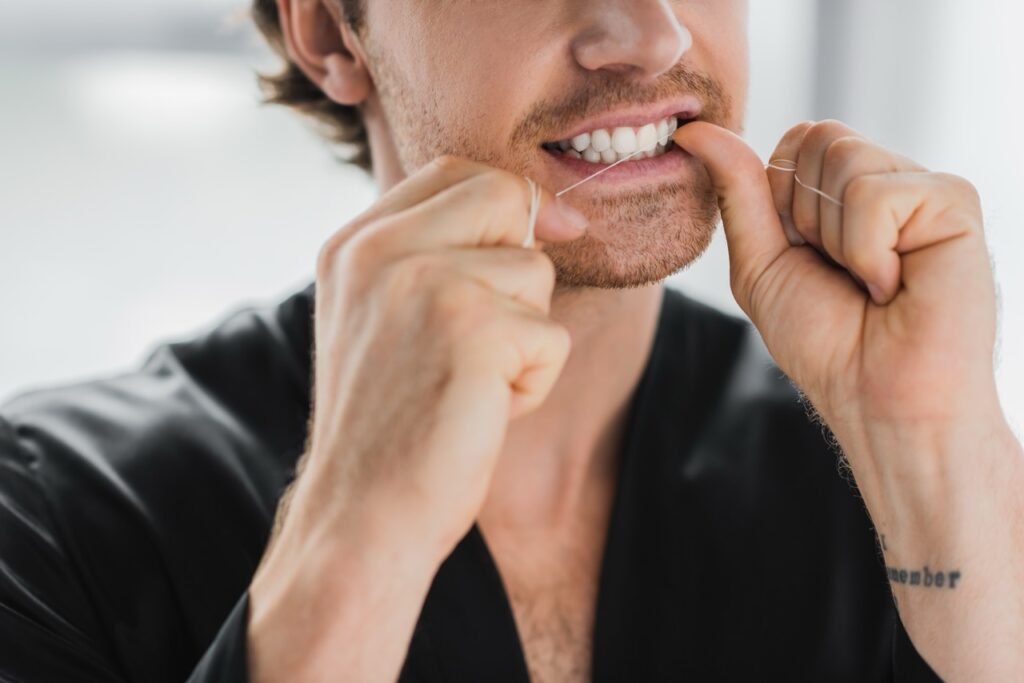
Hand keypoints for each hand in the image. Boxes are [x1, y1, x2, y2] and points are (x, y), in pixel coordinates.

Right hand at [247, 157, 587, 681]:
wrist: (362, 516)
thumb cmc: (390, 424)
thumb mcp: (387, 319)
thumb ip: (440, 255)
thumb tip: (550, 213)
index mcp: (353, 244)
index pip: (455, 172)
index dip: (507, 201)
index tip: (541, 236)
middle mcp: (379, 250)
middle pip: (505, 196)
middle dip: (522, 262)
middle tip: (492, 333)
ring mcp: (424, 282)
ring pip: (536, 272)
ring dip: (523, 337)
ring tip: (470, 385)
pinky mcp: (472, 326)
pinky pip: (551, 335)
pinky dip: (533, 382)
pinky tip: (482, 412)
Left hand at [674, 121, 1023, 680]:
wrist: (878, 397)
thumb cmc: (826, 343)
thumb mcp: (762, 264)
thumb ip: (737, 191)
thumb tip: (695, 129)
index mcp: (842, 193)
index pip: (793, 141)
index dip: (780, 197)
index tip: (804, 254)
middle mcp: (885, 180)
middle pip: (815, 138)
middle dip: (805, 216)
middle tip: (841, 273)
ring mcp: (922, 187)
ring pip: (843, 157)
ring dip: (835, 237)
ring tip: (871, 282)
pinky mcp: (954, 201)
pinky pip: (877, 191)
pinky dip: (868, 249)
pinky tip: (895, 284)